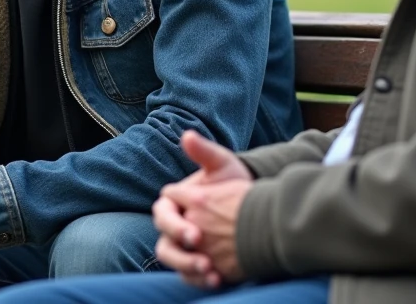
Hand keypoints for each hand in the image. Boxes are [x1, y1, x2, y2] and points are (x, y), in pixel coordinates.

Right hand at [153, 131, 251, 287]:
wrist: (251, 203)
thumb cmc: (231, 180)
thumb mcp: (221, 165)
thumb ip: (204, 152)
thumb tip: (187, 135)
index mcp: (173, 203)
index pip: (164, 214)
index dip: (176, 225)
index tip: (195, 234)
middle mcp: (173, 226)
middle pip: (166, 245)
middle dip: (182, 254)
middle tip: (203, 259)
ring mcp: (182, 246)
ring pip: (175, 263)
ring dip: (189, 270)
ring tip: (210, 272)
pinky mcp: (194, 262)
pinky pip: (190, 276)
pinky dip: (200, 280)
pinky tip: (217, 281)